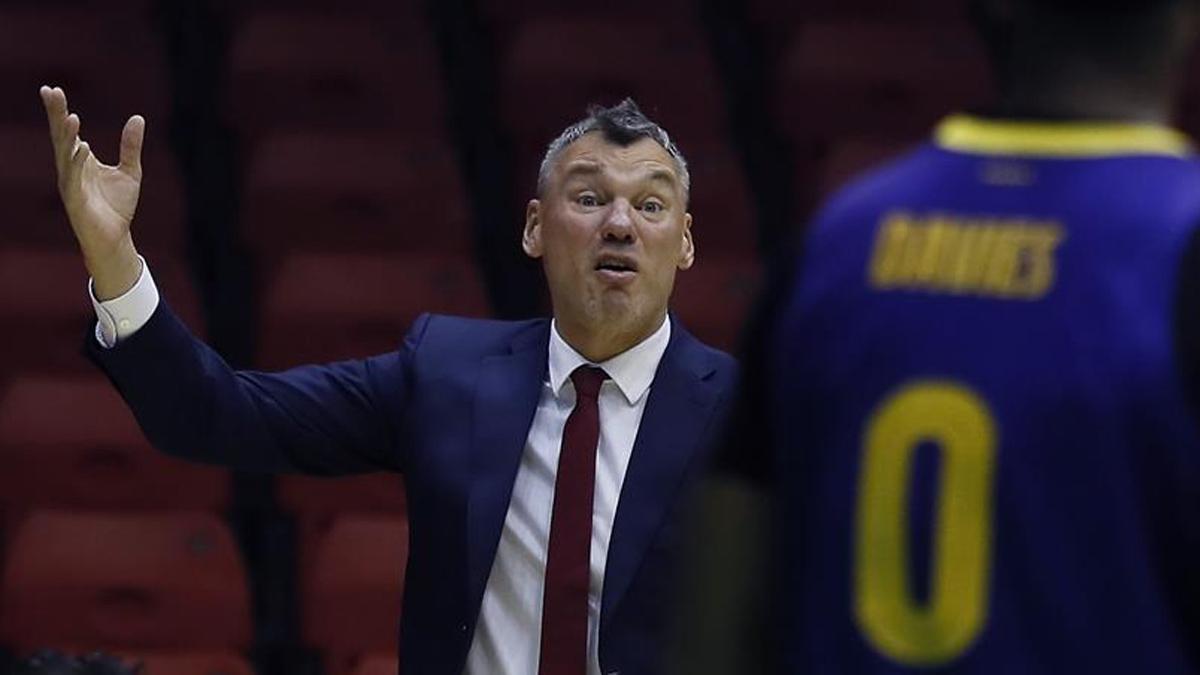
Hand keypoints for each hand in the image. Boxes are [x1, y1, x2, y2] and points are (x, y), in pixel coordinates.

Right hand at [40, 85, 145, 299]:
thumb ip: (131, 146)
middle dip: (56, 114)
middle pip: (61, 136)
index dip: (59, 110)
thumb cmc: (117, 207)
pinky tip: (82, 147)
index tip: (51, 89)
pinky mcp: (76, 200)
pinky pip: (74, 179)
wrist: (116, 238)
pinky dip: (77, 162)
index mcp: (80, 160)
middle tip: (50, 91)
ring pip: (65, 155)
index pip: (67, 130)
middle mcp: (70, 168)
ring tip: (70, 116)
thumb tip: (138, 118)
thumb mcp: (130, 171)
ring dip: (67, 136)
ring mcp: (70, 184)